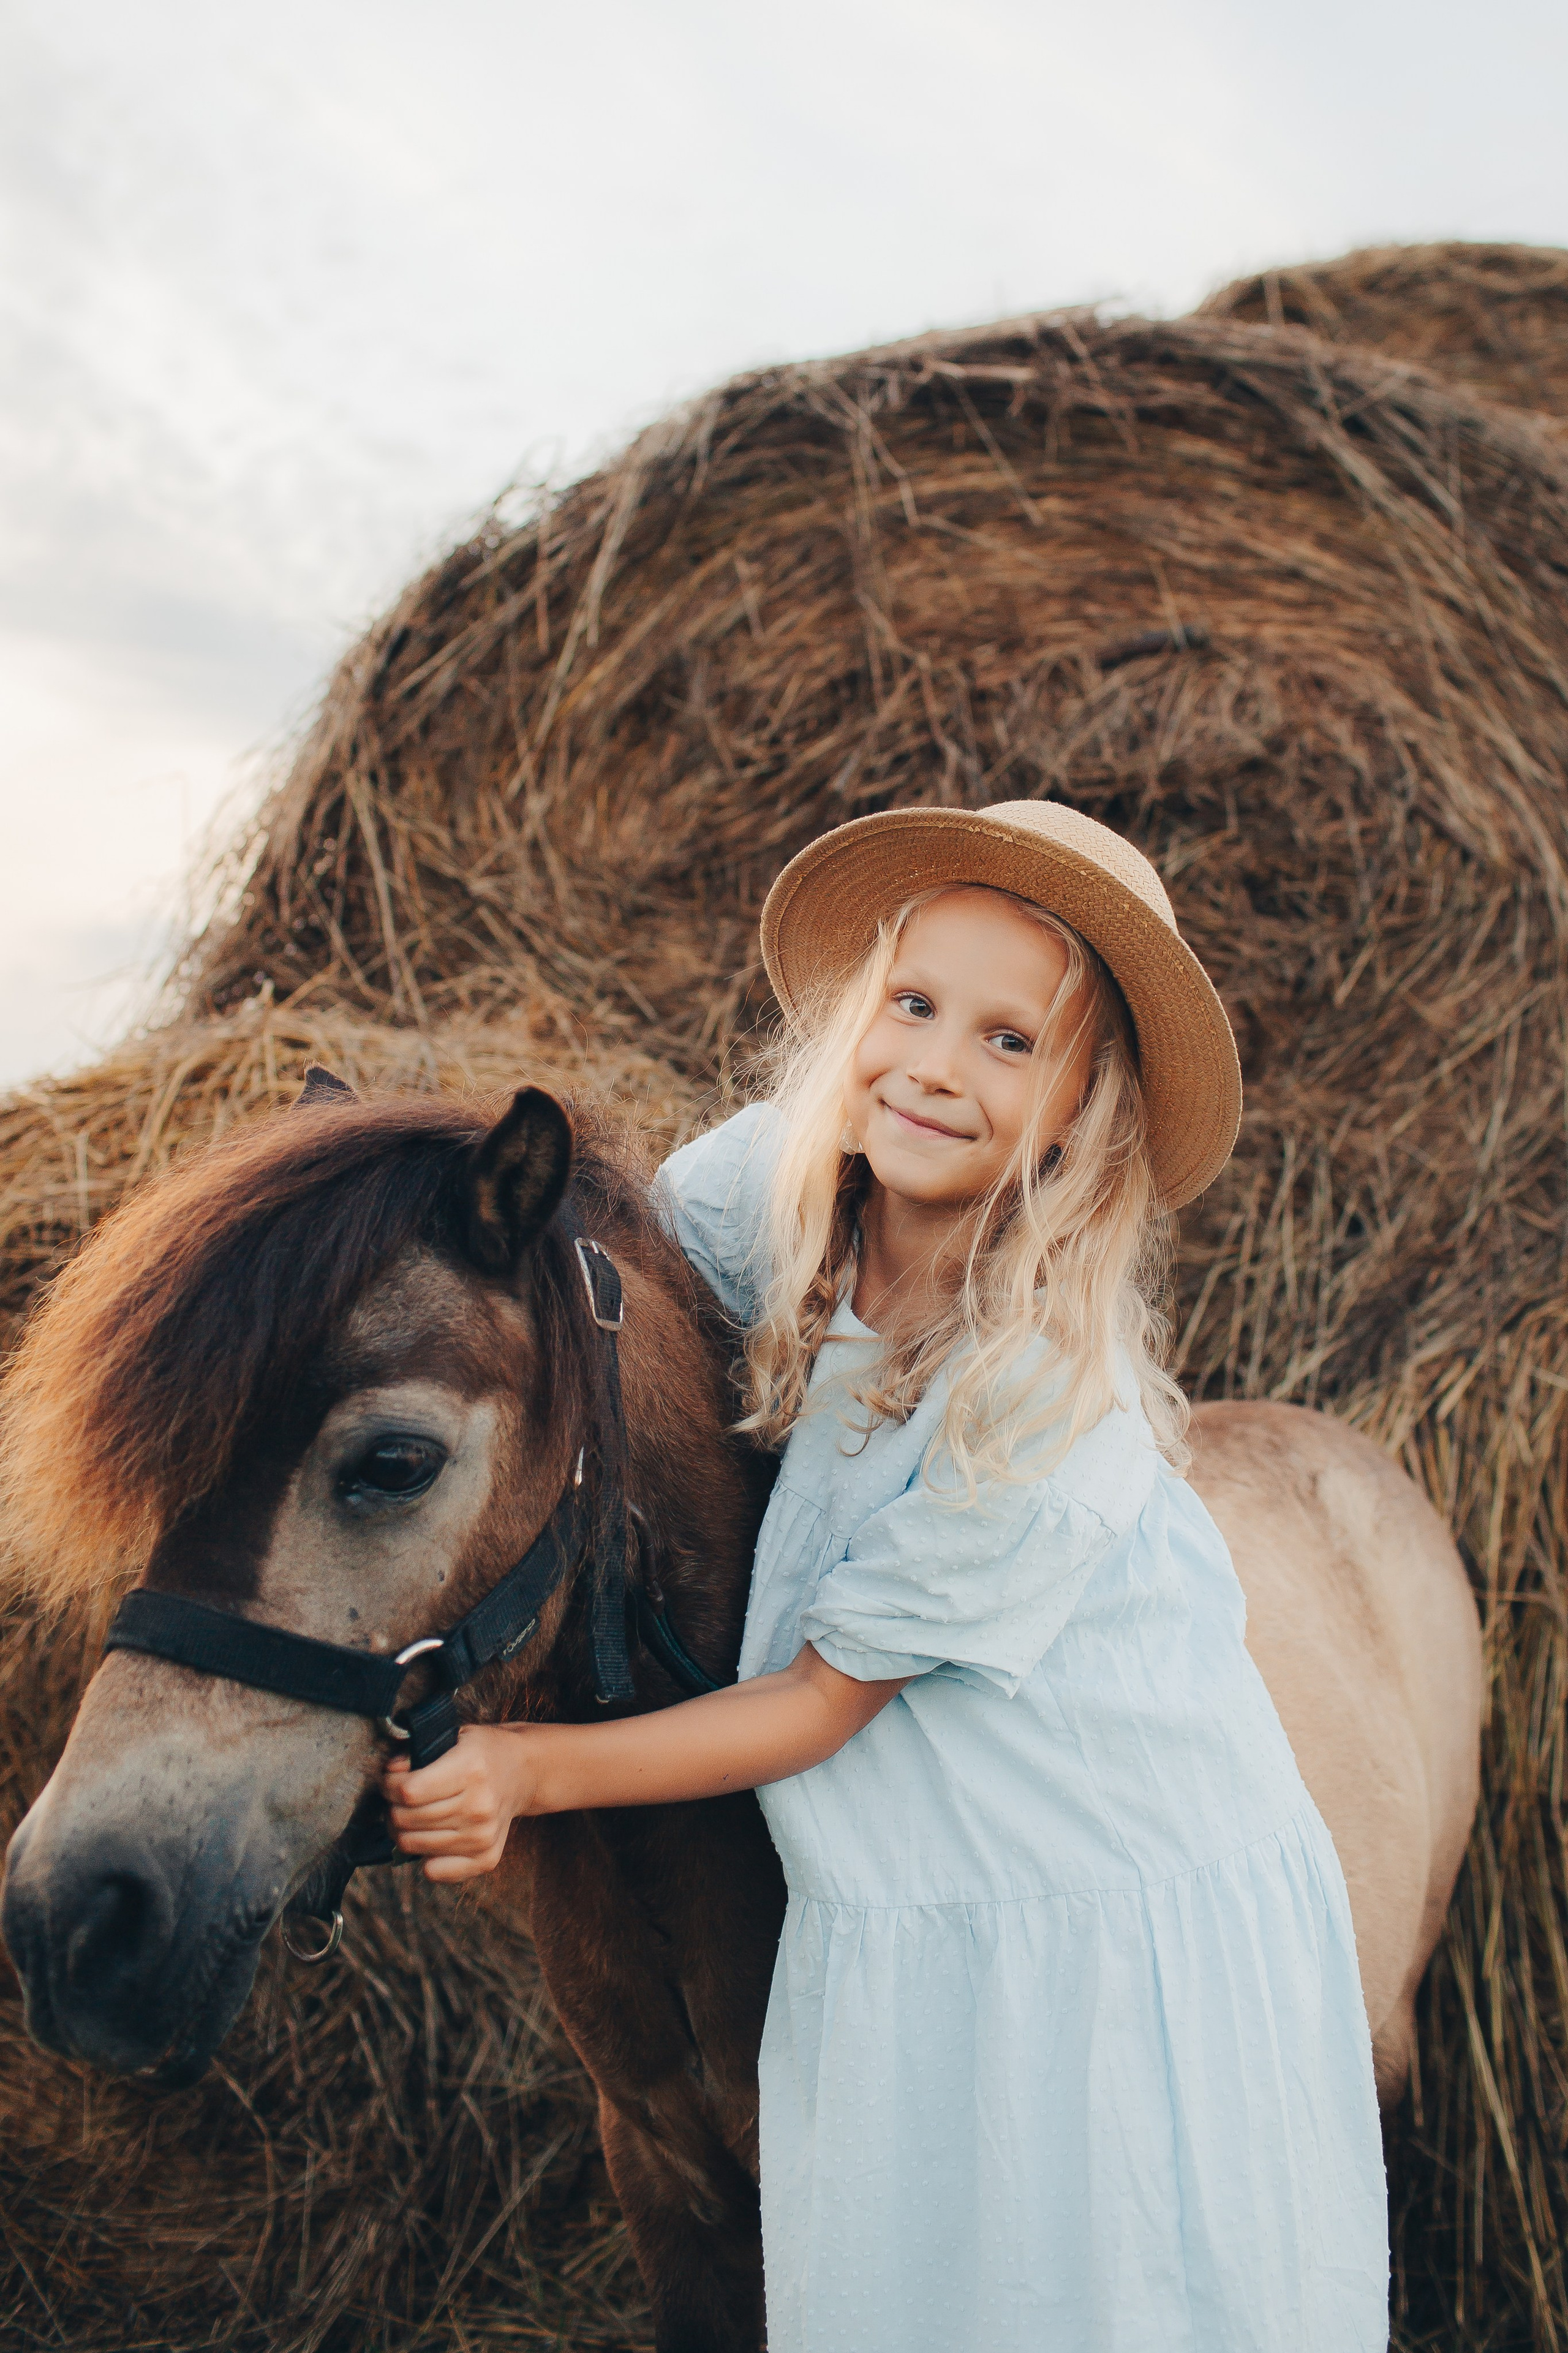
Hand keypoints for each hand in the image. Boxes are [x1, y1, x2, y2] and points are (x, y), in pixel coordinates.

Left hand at [380, 1723, 540, 1880]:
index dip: (389, 1784)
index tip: (391, 1778)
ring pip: (413, 1845)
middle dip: (392, 1806)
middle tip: (398, 1797)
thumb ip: (420, 1752)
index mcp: (471, 1770)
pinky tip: (429, 1836)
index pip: (409, 1791)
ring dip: (402, 1830)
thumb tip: (392, 1772)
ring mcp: (483, 1837)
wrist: (524, 1773)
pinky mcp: (486, 1858)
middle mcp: (479, 1807)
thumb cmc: (483, 1753)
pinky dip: (423, 1857)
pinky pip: (435, 1871)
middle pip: (407, 1819)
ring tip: (411, 1814)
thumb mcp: (455, 1737)